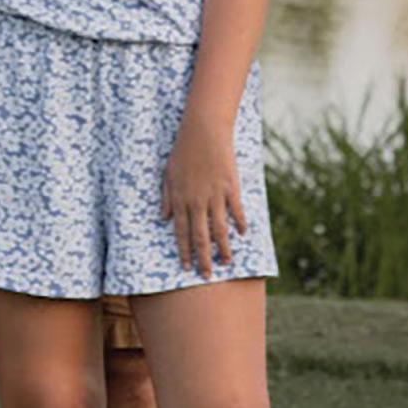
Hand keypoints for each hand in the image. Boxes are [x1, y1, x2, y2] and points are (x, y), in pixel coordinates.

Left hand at [161, 106, 245, 278]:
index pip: (181, 232)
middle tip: (207, 276)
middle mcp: (197, 201)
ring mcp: (215, 195)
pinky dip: (239, 223)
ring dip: (223, 247)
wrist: (203, 131)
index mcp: (180, 198)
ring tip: (226, 262)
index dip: (184, 251)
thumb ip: (166, 198)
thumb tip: (164, 219)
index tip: (187, 267)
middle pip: (200, 236)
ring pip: (219, 228)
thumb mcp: (168, 174)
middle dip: (203, 258)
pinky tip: (243, 234)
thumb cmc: (182, 151)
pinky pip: (235, 210)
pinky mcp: (230, 186)